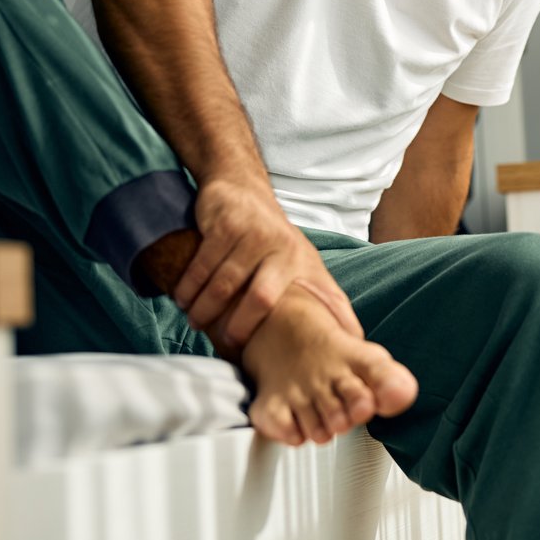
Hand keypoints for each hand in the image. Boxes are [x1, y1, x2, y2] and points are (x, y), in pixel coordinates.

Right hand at [172, 173, 362, 352]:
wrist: (244, 189)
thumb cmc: (277, 240)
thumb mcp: (308, 265)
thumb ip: (328, 300)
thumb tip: (356, 340)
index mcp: (304, 264)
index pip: (297, 306)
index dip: (284, 333)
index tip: (257, 351)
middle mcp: (282, 248)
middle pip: (261, 299)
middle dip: (238, 326)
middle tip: (221, 342)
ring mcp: (253, 235)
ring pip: (224, 284)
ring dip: (205, 308)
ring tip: (195, 321)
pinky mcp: (226, 225)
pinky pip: (202, 264)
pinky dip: (189, 286)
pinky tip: (182, 298)